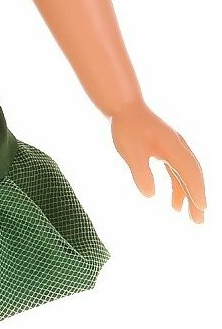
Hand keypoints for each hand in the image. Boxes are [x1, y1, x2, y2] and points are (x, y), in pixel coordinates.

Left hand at [111, 101, 205, 223]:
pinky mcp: (169, 151)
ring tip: (190, 217)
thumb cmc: (127, 127)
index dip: (196, 190)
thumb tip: (149, 195)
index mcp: (172, 146)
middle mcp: (179, 147)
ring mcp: (175, 148)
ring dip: (189, 195)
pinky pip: (178, 172)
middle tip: (199, 221)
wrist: (125, 107)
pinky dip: (179, 187)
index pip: (189, 171)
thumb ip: (140, 172)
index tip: (201, 207)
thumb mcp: (130, 151)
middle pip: (193, 175)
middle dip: (197, 198)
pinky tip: (175, 203)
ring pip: (187, 175)